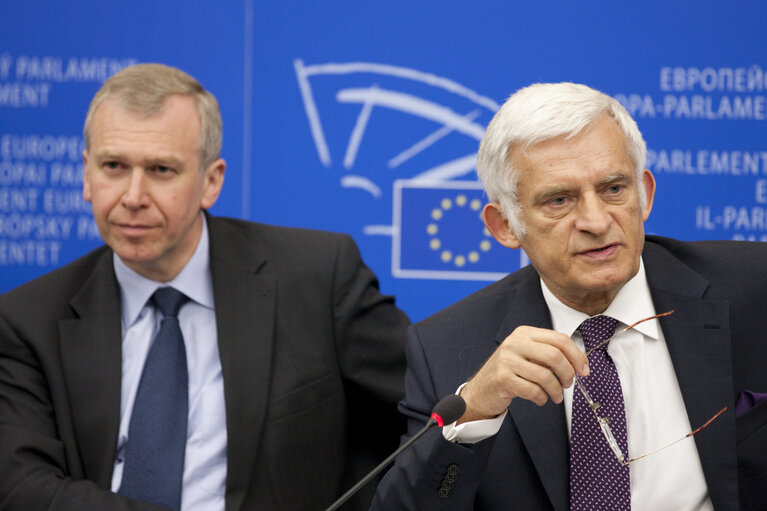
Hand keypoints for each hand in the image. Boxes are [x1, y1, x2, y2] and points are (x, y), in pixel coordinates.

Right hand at [457, 326, 588, 423]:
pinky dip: (542, 398)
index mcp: (524, 333)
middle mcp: (514, 343)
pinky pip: (533, 391)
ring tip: (556, 396)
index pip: (559, 339)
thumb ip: (549, 353)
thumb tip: (581, 364)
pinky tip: (540, 399)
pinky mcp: (503, 379)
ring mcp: (507, 360)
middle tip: (568, 384)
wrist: (481, 390)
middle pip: (555, 355)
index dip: (577, 356)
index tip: (584, 370)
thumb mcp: (527, 355)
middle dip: (568, 373)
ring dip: (556, 390)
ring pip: (545, 376)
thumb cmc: (510, 372)